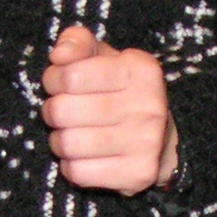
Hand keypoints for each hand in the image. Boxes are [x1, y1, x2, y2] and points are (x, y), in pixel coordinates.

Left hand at [40, 25, 178, 193]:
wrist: (162, 141)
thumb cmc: (120, 92)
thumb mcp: (102, 58)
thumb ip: (77, 43)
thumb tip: (59, 55)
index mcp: (140, 68)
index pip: (70, 75)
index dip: (53, 80)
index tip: (59, 84)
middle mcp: (149, 103)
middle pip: (63, 111)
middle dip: (53, 112)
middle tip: (64, 112)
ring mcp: (147, 141)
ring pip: (67, 144)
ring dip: (60, 141)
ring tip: (73, 134)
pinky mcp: (139, 173)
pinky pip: (78, 172)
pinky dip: (71, 165)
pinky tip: (85, 156)